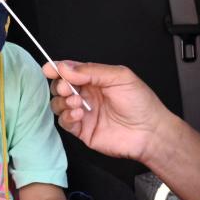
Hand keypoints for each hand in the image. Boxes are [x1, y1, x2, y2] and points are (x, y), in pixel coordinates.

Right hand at [44, 61, 178, 162]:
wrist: (149, 132)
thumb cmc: (141, 103)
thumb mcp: (120, 77)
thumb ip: (92, 70)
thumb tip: (66, 67)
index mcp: (96, 79)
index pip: (71, 70)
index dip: (58, 69)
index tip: (50, 69)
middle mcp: (88, 95)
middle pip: (61, 87)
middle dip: (60, 86)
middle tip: (67, 88)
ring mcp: (84, 113)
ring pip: (59, 104)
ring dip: (62, 101)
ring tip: (76, 102)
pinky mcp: (83, 130)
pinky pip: (64, 122)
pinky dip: (66, 117)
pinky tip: (79, 114)